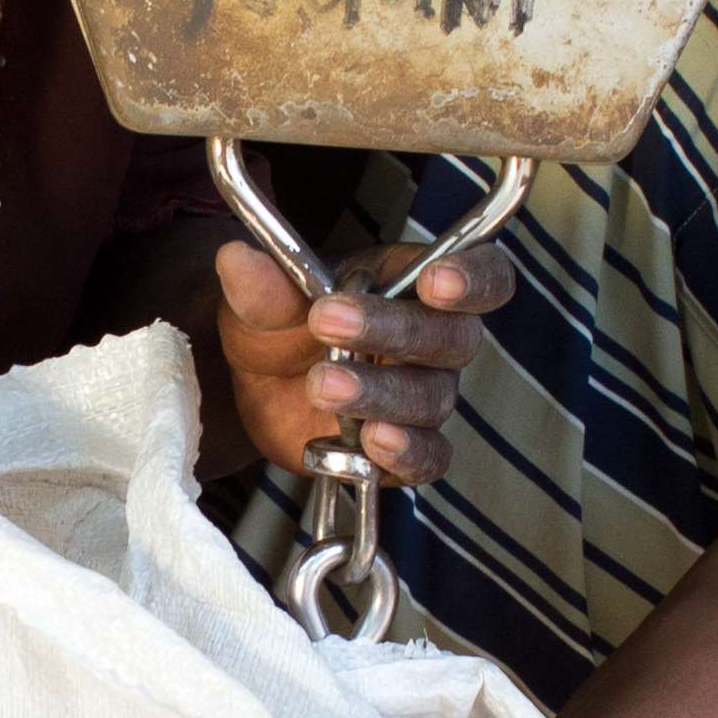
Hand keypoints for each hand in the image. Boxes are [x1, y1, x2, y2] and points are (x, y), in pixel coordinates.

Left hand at [210, 231, 511, 489]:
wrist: (257, 387)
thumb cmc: (280, 326)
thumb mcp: (261, 301)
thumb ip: (261, 286)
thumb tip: (237, 259)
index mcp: (414, 283)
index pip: (480, 275)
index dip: (472, 278)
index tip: (434, 279)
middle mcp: (433, 340)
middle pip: (451, 338)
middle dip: (393, 331)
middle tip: (327, 322)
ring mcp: (422, 397)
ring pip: (431, 399)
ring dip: (380, 394)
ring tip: (321, 385)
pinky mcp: (405, 451)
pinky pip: (427, 458)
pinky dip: (404, 454)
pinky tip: (371, 444)